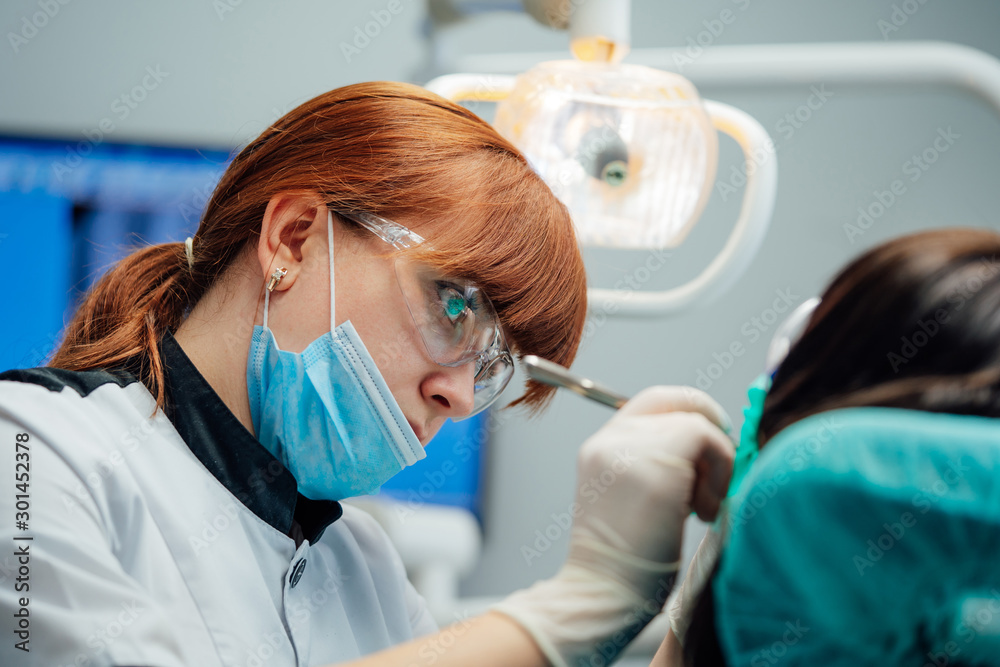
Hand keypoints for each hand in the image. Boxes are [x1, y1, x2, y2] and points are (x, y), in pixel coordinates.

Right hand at [493, 386, 733, 666]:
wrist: (602, 595)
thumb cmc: (625, 566)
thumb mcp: (633, 500)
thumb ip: (657, 467)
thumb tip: (710, 452)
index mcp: (601, 448)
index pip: (653, 401)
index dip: (691, 412)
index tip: (713, 444)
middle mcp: (610, 438)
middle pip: (677, 400)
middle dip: (711, 426)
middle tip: (724, 467)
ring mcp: (629, 446)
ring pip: (697, 422)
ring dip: (717, 463)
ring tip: (703, 508)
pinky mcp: (655, 461)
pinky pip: (707, 439)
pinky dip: (721, 470)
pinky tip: (704, 511)